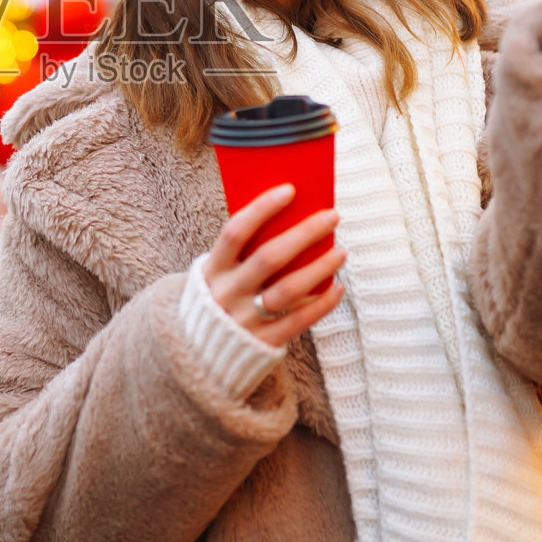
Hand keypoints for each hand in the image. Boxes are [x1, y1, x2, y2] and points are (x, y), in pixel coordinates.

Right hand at [202, 184, 345, 348]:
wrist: (200, 352)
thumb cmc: (222, 296)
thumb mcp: (221, 273)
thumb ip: (247, 252)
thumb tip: (295, 220)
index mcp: (213, 268)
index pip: (235, 231)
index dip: (261, 209)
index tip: (290, 189)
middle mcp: (227, 293)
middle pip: (269, 258)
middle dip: (304, 233)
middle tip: (332, 216)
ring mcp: (245, 319)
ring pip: (288, 290)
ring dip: (319, 268)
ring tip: (341, 252)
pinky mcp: (263, 342)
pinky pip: (298, 321)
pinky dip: (321, 304)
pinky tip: (338, 288)